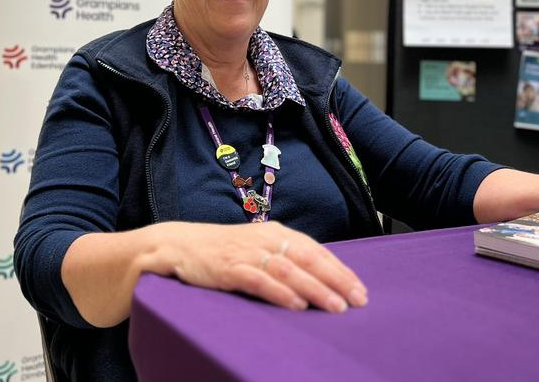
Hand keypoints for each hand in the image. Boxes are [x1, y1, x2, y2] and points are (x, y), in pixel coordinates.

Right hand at [162, 221, 367, 312]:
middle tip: (357, 300)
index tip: (360, 289)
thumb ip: (284, 258)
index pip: (316, 250)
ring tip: (335, 306)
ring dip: (315, 288)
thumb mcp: (257, 247)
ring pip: (288, 270)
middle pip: (308, 259)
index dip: (339, 269)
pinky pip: (259, 280)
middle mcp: (265, 239)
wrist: (178, 245)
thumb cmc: (223, 250)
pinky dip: (279, 292)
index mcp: (276, 232)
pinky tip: (296, 305)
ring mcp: (247, 253)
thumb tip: (319, 278)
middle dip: (336, 280)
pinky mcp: (228, 267)